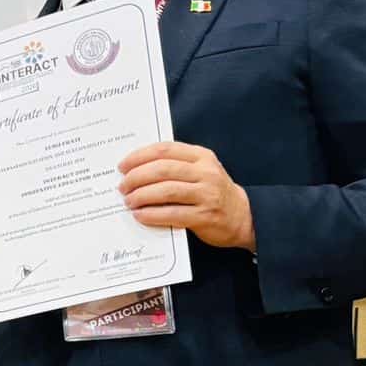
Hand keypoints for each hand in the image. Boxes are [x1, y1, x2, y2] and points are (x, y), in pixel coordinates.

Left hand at [118, 141, 255, 249]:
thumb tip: (136, 168)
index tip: (123, 165)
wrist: (242, 216)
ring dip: (141, 196)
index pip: (165, 150)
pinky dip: (152, 214)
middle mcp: (205, 172)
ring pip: (166, 191)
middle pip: (162, 169)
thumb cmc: (213, 192)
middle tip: (122, 186)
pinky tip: (140, 215)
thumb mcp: (201, 170)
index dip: (139, 156)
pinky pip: (172, 214)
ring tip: (128, 201)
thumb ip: (176, 165)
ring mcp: (206, 194)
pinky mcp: (204, 216)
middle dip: (136, 177)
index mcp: (201, 156)